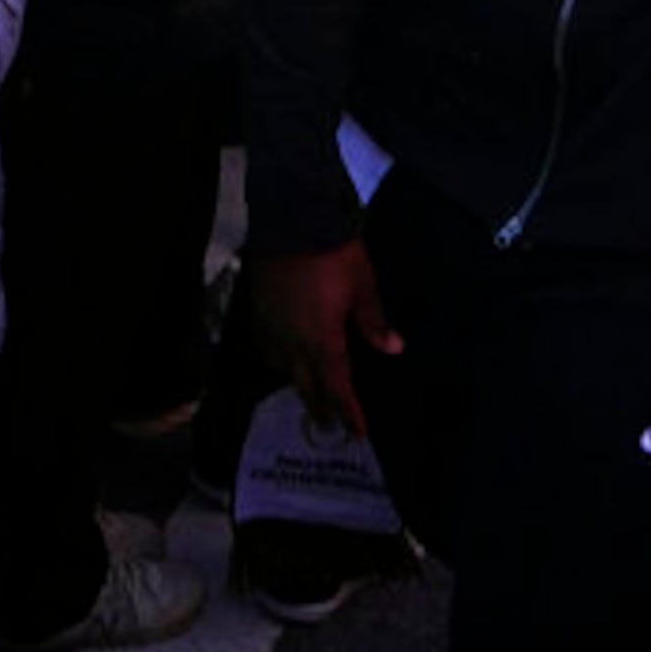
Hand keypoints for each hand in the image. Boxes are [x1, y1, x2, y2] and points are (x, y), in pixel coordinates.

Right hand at [254, 241, 400, 442]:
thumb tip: (393, 348)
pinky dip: (277, 359)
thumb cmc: (334, 253)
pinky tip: (282, 356)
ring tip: (308, 391)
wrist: (291, 218)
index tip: (357, 432)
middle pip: (306, 385)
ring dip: (298, 383)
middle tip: (331, 423)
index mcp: (322, 341)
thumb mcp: (364, 286)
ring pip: (283, 369)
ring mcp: (271, 327)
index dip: (348, 412)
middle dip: (321, 406)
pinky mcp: (257, 310)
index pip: (337, 387)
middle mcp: (293, 342)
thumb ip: (375, 321)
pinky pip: (266, 346)